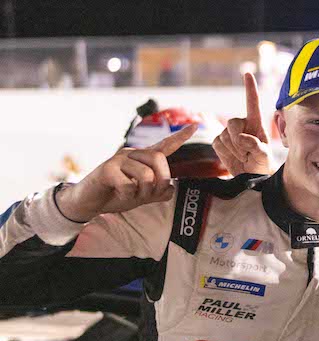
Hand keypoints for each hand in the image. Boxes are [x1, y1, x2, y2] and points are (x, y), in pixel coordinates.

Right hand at [59, 125, 197, 221]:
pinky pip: (129, 185)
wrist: (88, 202)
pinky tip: (118, 194)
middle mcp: (131, 154)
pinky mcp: (107, 168)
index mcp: (142, 159)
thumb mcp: (141, 195)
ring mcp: (118, 159)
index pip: (164, 146)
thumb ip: (157, 192)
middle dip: (161, 181)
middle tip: (148, 194)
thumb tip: (171, 188)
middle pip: (159, 160)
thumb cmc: (116, 195)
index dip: (179, 137)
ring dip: (143, 192)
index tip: (195, 125)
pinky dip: (127, 195)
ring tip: (131, 195)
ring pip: (146, 175)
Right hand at [213, 72, 272, 175]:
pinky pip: (218, 144)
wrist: (251, 176)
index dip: (250, 88)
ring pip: (225, 136)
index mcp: (255, 123)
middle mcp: (241, 124)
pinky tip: (234, 157)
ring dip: (234, 150)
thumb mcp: (264, 156)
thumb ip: (256, 146)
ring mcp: (228, 132)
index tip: (248, 73)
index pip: (252, 103)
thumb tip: (242, 138)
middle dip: (238, 140)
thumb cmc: (262, 163)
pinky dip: (225, 154)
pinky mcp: (219, 141)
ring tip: (243, 156)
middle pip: (232, 123)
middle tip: (247, 153)